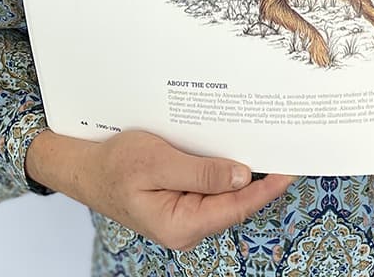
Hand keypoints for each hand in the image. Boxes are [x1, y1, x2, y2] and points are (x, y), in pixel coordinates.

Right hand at [26, 128, 293, 250]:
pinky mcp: (181, 201)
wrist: (84, 167)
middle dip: (259, 177)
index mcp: (180, 224)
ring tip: (265, 146)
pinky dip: (224, 171)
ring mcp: (184, 215)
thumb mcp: (157, 161)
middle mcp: (186, 226)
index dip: (265, 188)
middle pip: (233, 202)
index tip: (288, 169)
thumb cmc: (114, 165)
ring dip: (241, 172)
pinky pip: (210, 188)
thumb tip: (242, 175)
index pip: (235, 207)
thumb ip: (201, 172)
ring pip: (224, 194)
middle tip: (282, 149)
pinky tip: (234, 152)